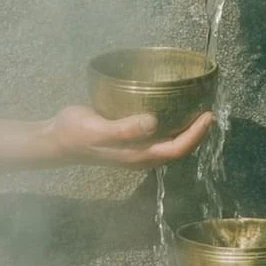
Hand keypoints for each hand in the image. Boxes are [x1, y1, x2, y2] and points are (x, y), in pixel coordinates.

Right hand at [45, 105, 212, 168]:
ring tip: (198, 110)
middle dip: (197, 133)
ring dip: (186, 130)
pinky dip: (171, 124)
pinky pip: (158, 135)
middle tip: (210, 112)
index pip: (176, 149)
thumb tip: (153, 123)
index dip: (195, 135)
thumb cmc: (75, 134)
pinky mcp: (129, 139)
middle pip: (178, 148)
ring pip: (169, 142)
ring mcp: (135, 149)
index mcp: (138, 156)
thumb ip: (125, 129)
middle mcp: (140, 155)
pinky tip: (173, 109)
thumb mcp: (98, 130)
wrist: (55, 139)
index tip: (209, 117)